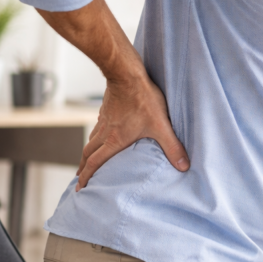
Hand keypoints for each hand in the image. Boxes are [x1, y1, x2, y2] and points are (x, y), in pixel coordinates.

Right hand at [76, 71, 188, 189]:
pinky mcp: (106, 109)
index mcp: (114, 140)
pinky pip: (97, 128)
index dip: (86, 177)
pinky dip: (95, 137)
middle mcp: (105, 132)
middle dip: (82, 168)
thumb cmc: (143, 99)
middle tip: (79, 179)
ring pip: (91, 140)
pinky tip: (100, 135)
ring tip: (86, 161)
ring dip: (87, 153)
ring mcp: (104, 120)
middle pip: (88, 154)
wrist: (127, 73)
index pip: (95, 163)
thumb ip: (172, 146)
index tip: (80, 188)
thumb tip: (183, 166)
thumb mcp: (161, 125)